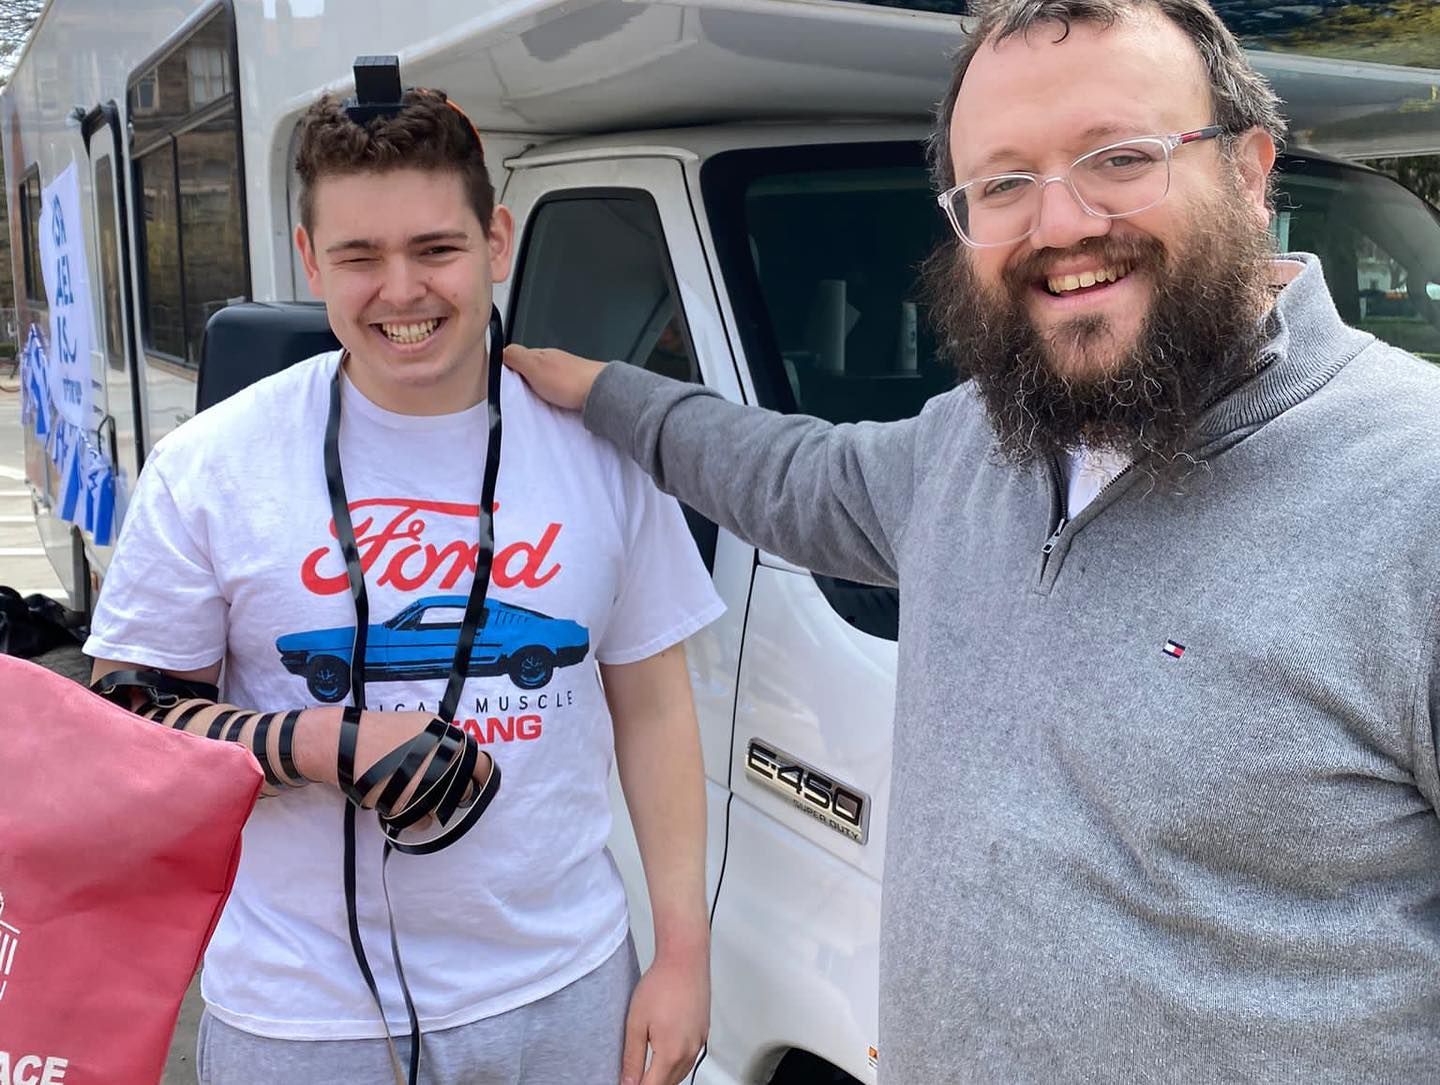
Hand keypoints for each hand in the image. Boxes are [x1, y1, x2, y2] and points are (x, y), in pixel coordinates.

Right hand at [295, 709, 492, 808]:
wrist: (344, 745)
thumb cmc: (383, 732)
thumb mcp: (423, 723)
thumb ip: (446, 740)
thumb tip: (464, 757)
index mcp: (450, 743)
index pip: (482, 766)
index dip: (480, 777)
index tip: (474, 784)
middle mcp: (442, 764)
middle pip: (464, 793)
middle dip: (453, 793)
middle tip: (434, 788)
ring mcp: (426, 786)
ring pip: (443, 810)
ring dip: (432, 806)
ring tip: (411, 792)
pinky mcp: (407, 806)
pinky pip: (422, 823)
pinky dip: (413, 818)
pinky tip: (399, 802)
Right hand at [502, 343, 606, 410]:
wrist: (600, 392)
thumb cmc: (569, 380)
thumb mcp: (533, 364)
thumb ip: (515, 356)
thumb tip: (500, 352)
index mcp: (542, 353)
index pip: (518, 356)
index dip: (506, 368)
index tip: (498, 383)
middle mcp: (554, 361)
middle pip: (531, 369)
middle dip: (522, 380)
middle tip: (514, 396)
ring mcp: (566, 374)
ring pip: (545, 380)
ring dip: (537, 389)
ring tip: (530, 402)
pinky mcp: (576, 388)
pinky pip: (558, 391)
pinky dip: (551, 396)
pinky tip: (549, 403)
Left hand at [621, 949, 709, 1084]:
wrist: (685, 960)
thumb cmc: (662, 984)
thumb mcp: (636, 1023)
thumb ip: (632, 1057)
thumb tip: (627, 1082)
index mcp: (671, 1053)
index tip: (627, 1084)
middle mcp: (689, 1051)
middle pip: (668, 1084)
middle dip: (650, 1084)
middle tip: (634, 1077)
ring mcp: (699, 1042)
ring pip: (681, 1074)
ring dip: (664, 1077)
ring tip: (646, 1071)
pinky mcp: (703, 1033)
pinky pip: (690, 1059)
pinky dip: (677, 1064)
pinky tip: (665, 1055)